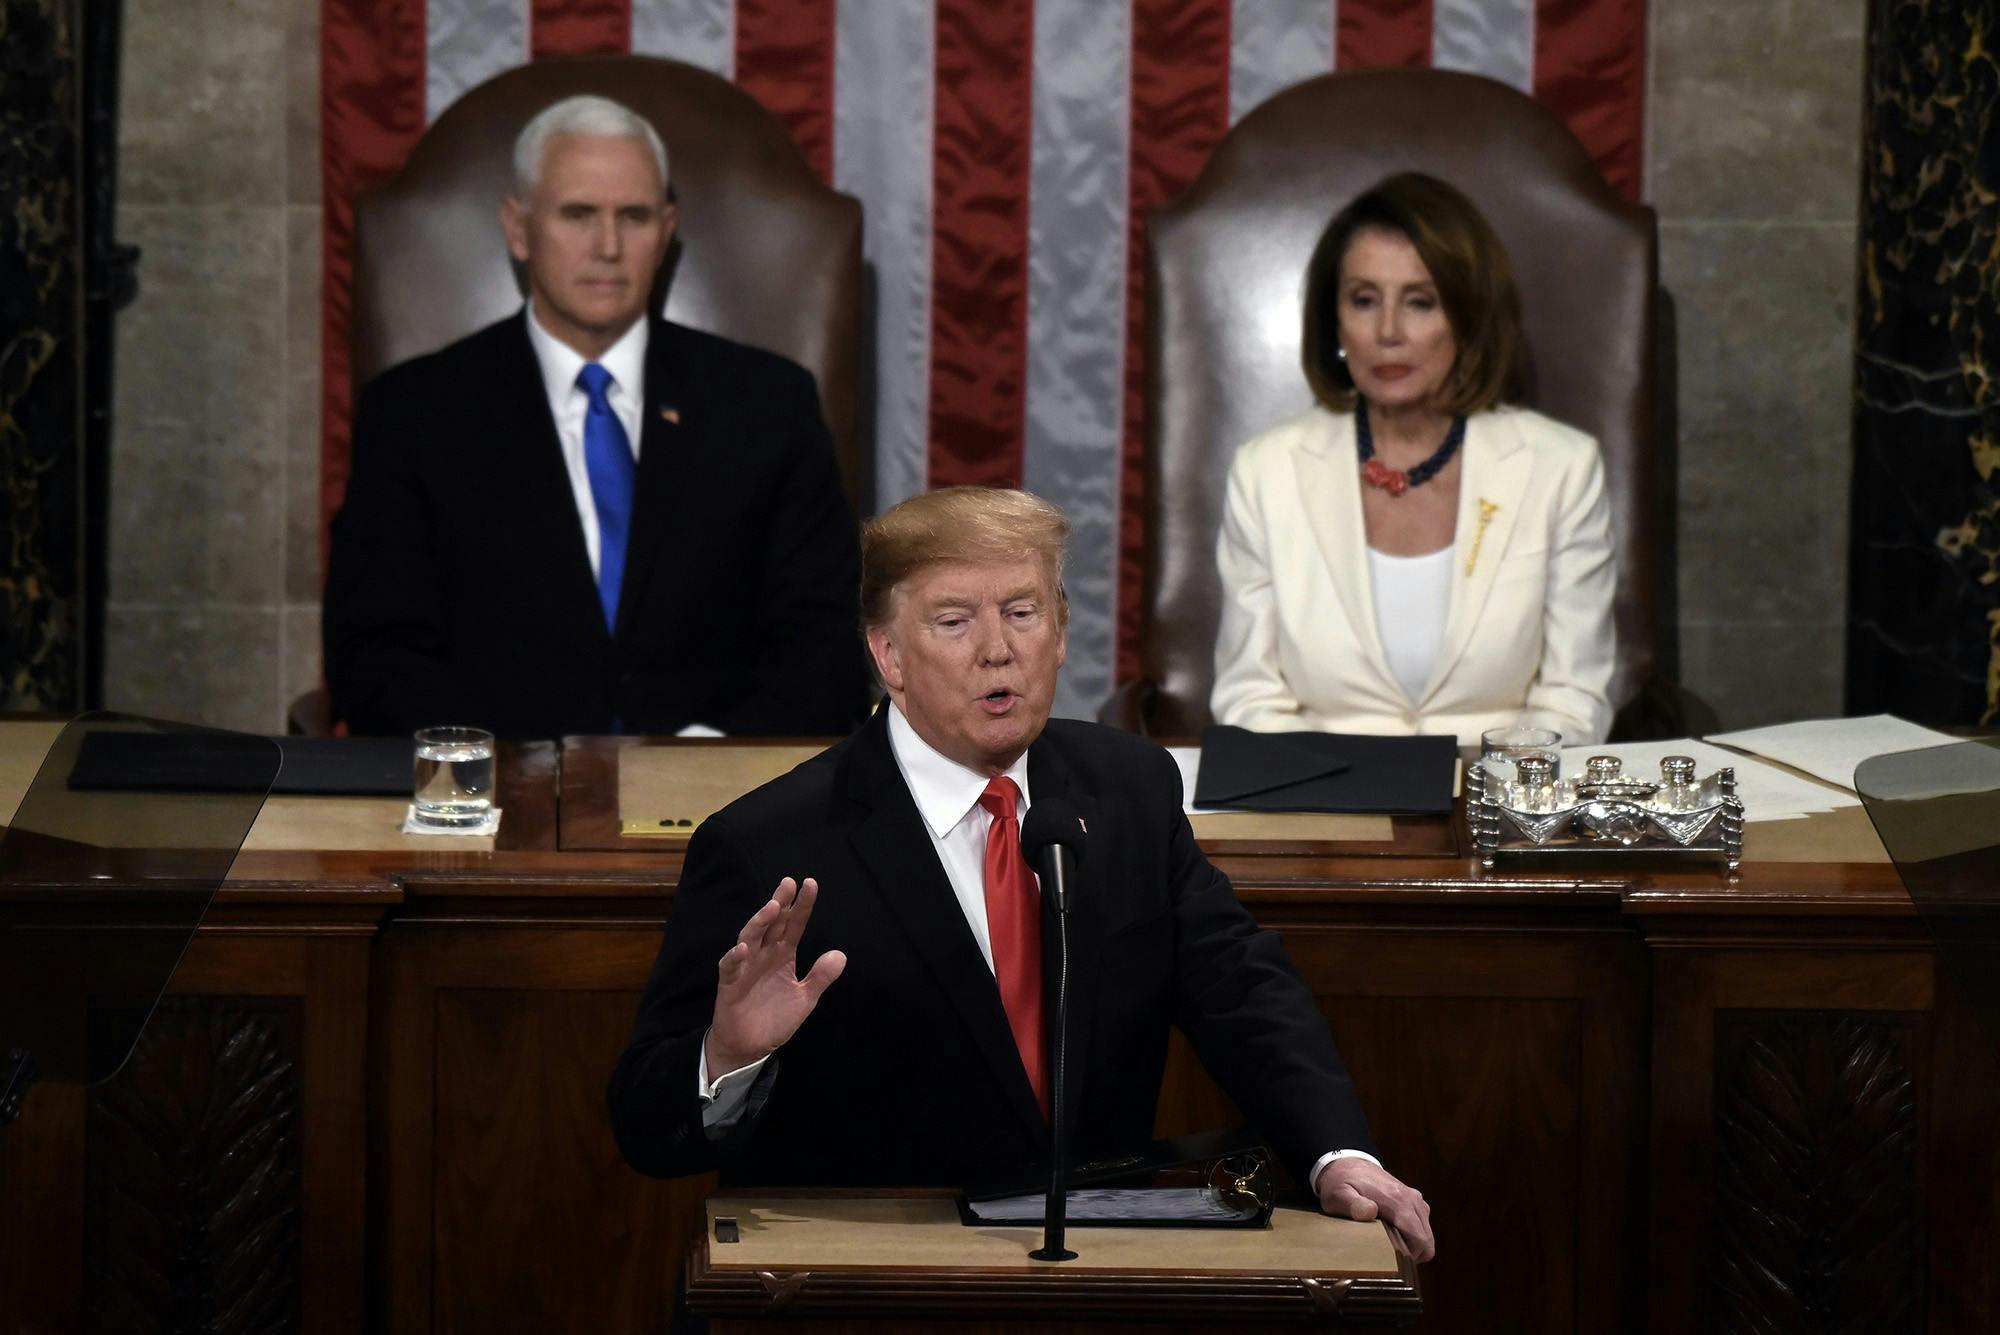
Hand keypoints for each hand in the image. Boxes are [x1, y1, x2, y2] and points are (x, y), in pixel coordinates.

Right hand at [703, 877, 846, 1076]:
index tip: (811, 884)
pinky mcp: (730, 984)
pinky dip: (735, 957)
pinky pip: (731, 967)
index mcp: (783, 954)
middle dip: (780, 902)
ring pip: (750, 937)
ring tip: (773, 908)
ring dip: (760, 922)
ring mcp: (746, 967)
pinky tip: (744, 949)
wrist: (750, 1046)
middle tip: (788, 883)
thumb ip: (821, 977)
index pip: (794, 925)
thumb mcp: (805, 998)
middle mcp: (764, 954)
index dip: (802, 906)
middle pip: (772, 923)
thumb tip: (841, 954)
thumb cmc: (775, 1017)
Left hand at [1317, 1158, 1434, 1262]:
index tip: (1392, 1264)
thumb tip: (1370, 1212)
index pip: (1420, 1239)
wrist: (1346, 1162)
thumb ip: (1353, 1205)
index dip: (1411, 1258)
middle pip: (1427, 1240)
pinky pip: (1422, 1224)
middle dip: (1413, 1255)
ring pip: (1426, 1233)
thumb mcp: (1339, 1195)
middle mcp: (1411, 1199)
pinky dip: (1413, 1235)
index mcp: (1397, 1201)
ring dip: (1413, 1245)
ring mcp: (1415, 1198)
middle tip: (1388, 1260)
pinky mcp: (1413, 1199)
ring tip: (1388, 1247)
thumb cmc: (1341, 1182)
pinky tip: (1392, 1235)